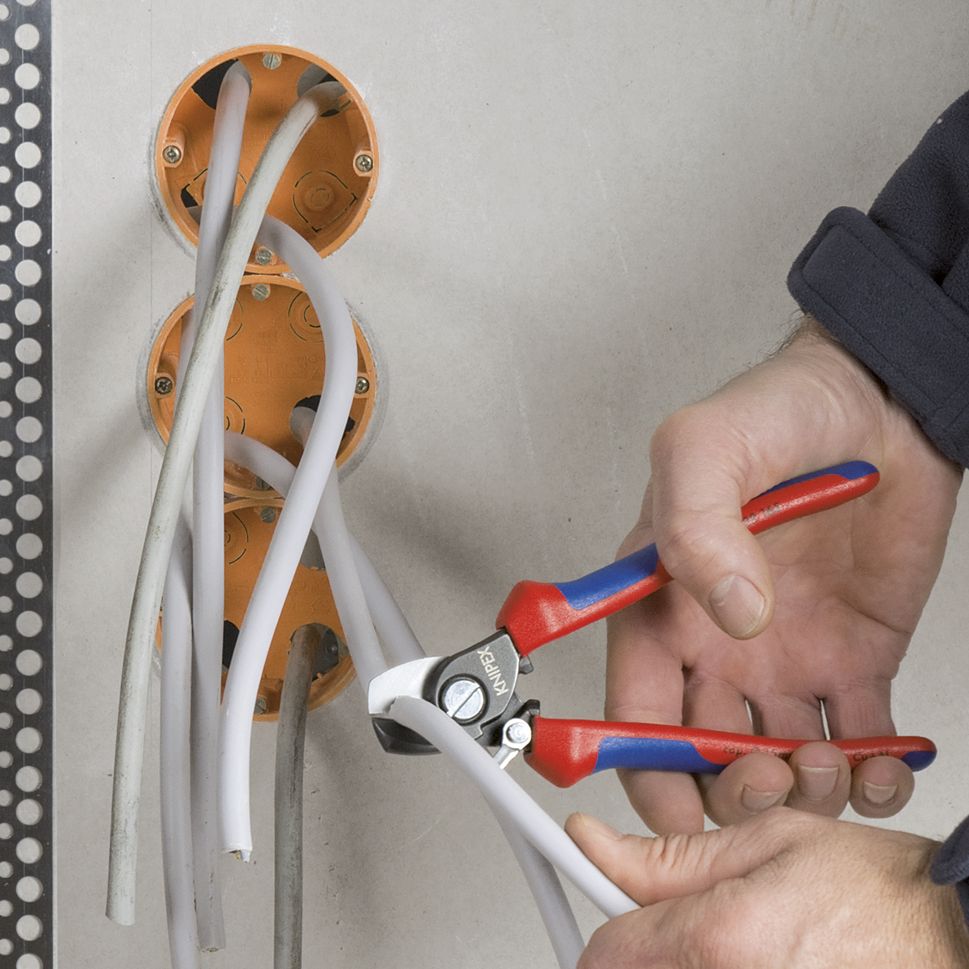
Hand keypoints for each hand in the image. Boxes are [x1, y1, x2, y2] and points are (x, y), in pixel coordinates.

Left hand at [566, 808, 968, 967]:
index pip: (605, 952)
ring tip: (737, 939)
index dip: (604, 919)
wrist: (957, 937)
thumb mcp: (767, 840)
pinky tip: (759, 956)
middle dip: (645, 949)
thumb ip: (667, 857)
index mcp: (718, 939)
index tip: (612, 901)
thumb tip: (594, 845)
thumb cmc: (881, 893)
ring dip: (685, 962)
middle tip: (688, 921)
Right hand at [610, 318, 961, 832]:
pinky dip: (872, 779)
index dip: (642, 767)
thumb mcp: (706, 445)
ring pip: (778, 767)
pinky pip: (857, 748)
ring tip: (827, 761)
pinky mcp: (853, 663)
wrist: (880, 402)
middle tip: (767, 771)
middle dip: (730, 790)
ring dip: (801, 791)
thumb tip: (731, 613)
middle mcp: (716, 643)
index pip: (634, 709)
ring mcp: (785, 658)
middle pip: (701, 757)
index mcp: (663, 605)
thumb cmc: (777, 412)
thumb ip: (697, 524)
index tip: (674, 802)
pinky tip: (881, 763)